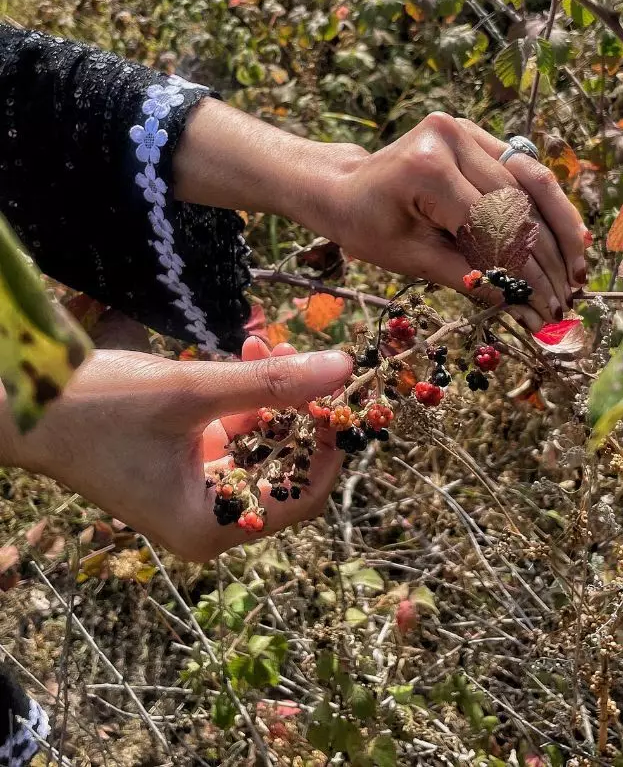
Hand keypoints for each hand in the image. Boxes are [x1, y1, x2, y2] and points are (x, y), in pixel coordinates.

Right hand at [2, 339, 351, 561]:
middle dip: (298, 410)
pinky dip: (247, 398)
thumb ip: (270, 383)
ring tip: (263, 342)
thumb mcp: (190, 392)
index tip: (339, 396)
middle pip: (288, 468)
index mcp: (210, 527)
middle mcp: (209, 521)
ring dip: (273, 395)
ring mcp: (199, 494)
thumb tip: (343, 368)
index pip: (305, 497)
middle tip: (298, 356)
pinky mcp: (188, 467)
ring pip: (267, 444)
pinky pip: (240, 435)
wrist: (20, 406)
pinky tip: (247, 351)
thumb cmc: (95, 408)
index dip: (329, 447)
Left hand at [176, 104, 589, 331]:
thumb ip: (468, 278)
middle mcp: (451, 138)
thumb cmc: (366, 226)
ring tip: (580, 270)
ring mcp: (467, 130)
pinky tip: (574, 237)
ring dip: (560, 230)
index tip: (545, 306)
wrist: (343, 184)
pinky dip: (550, 206)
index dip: (523, 269)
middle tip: (566, 297)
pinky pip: (525, 171)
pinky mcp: (479, 134)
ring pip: (532, 183)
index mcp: (427, 168)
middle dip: (546, 256)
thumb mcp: (410, 260)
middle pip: (518, 204)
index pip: (492, 225)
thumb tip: (522, 307)